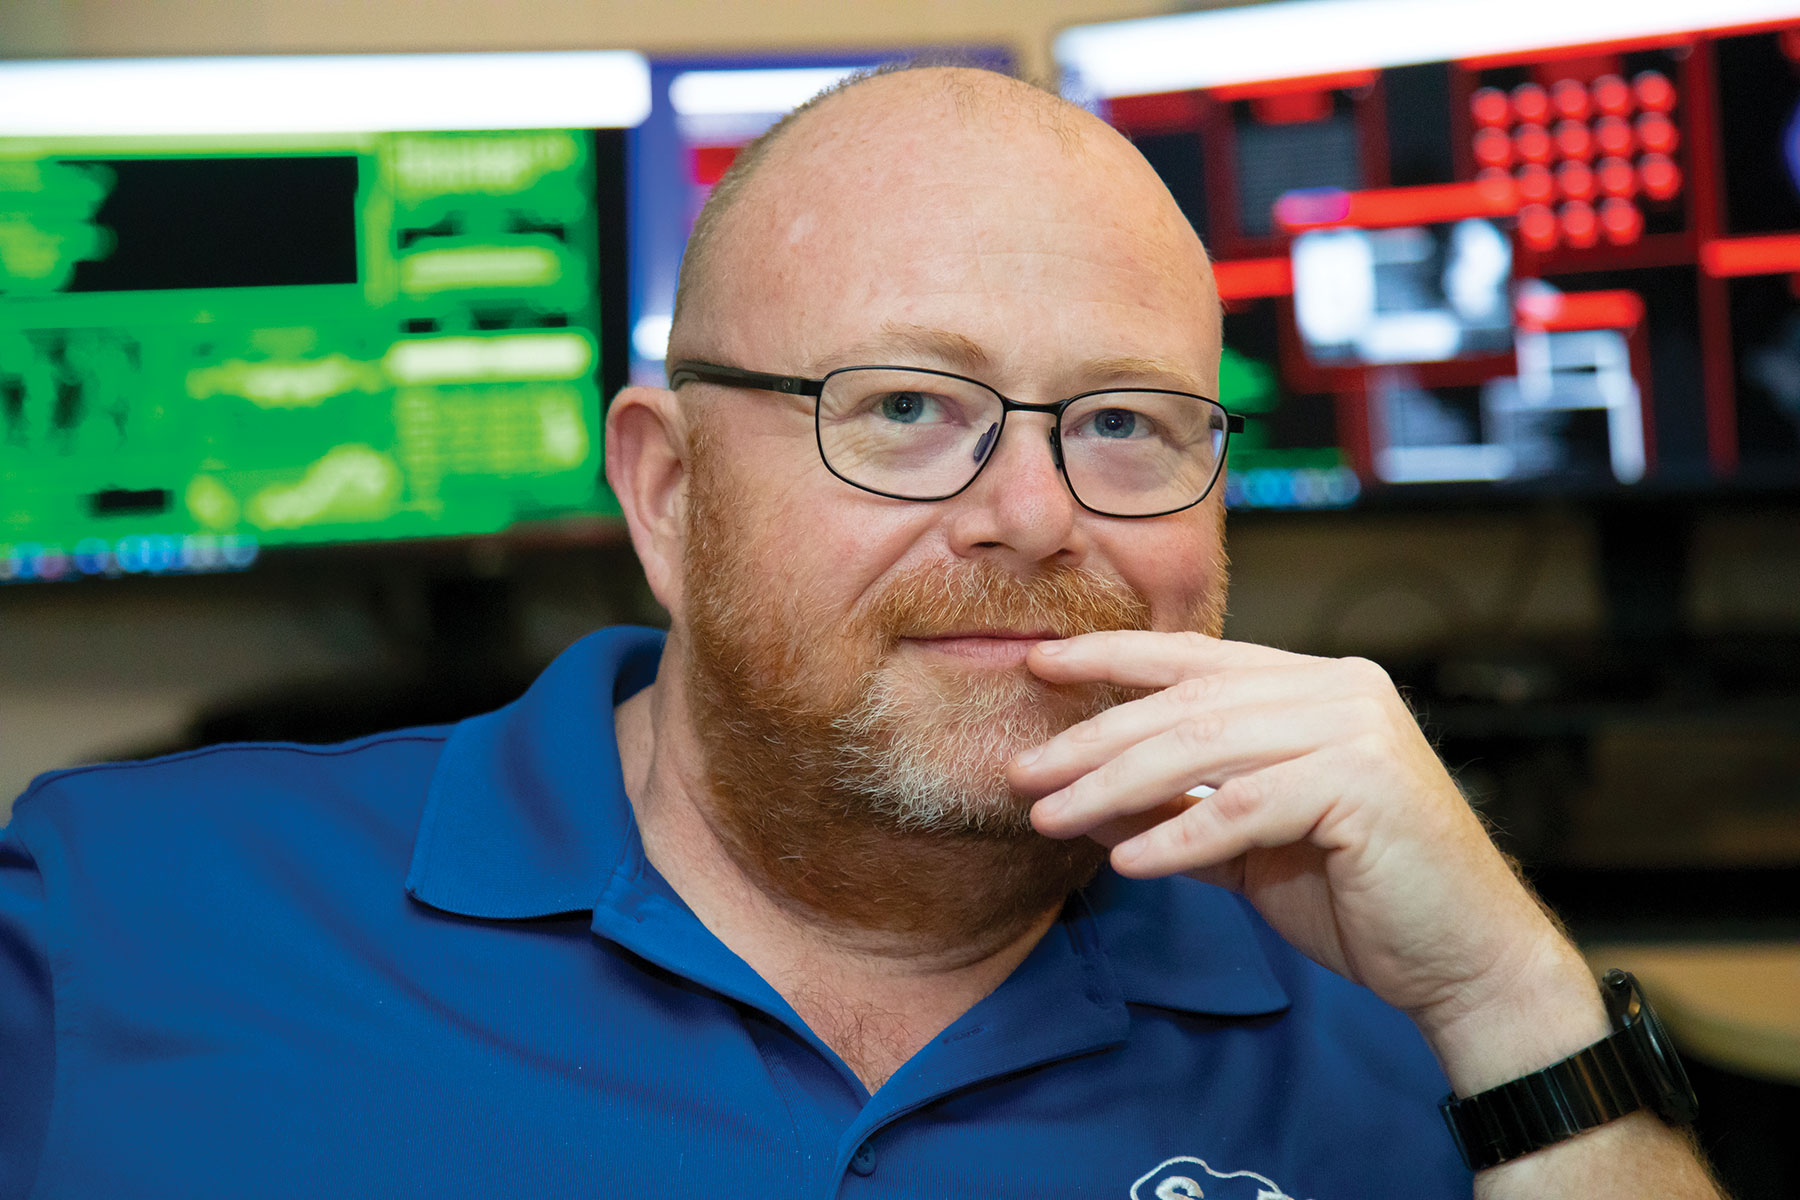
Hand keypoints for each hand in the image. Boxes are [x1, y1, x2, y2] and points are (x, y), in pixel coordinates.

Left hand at [1011, 631, 1583, 1049]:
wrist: (1466, 960)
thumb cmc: (1361, 896)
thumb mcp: (1251, 843)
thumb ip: (1180, 809)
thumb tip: (1083, 798)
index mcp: (1315, 685)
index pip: (1196, 658)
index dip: (1112, 658)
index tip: (1039, 664)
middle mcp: (1338, 690)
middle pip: (1188, 705)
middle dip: (1094, 739)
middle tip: (1024, 771)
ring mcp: (1355, 730)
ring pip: (1205, 748)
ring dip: (1115, 787)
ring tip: (1050, 817)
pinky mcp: (1363, 784)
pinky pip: (1245, 808)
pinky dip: (1178, 836)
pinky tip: (1126, 861)